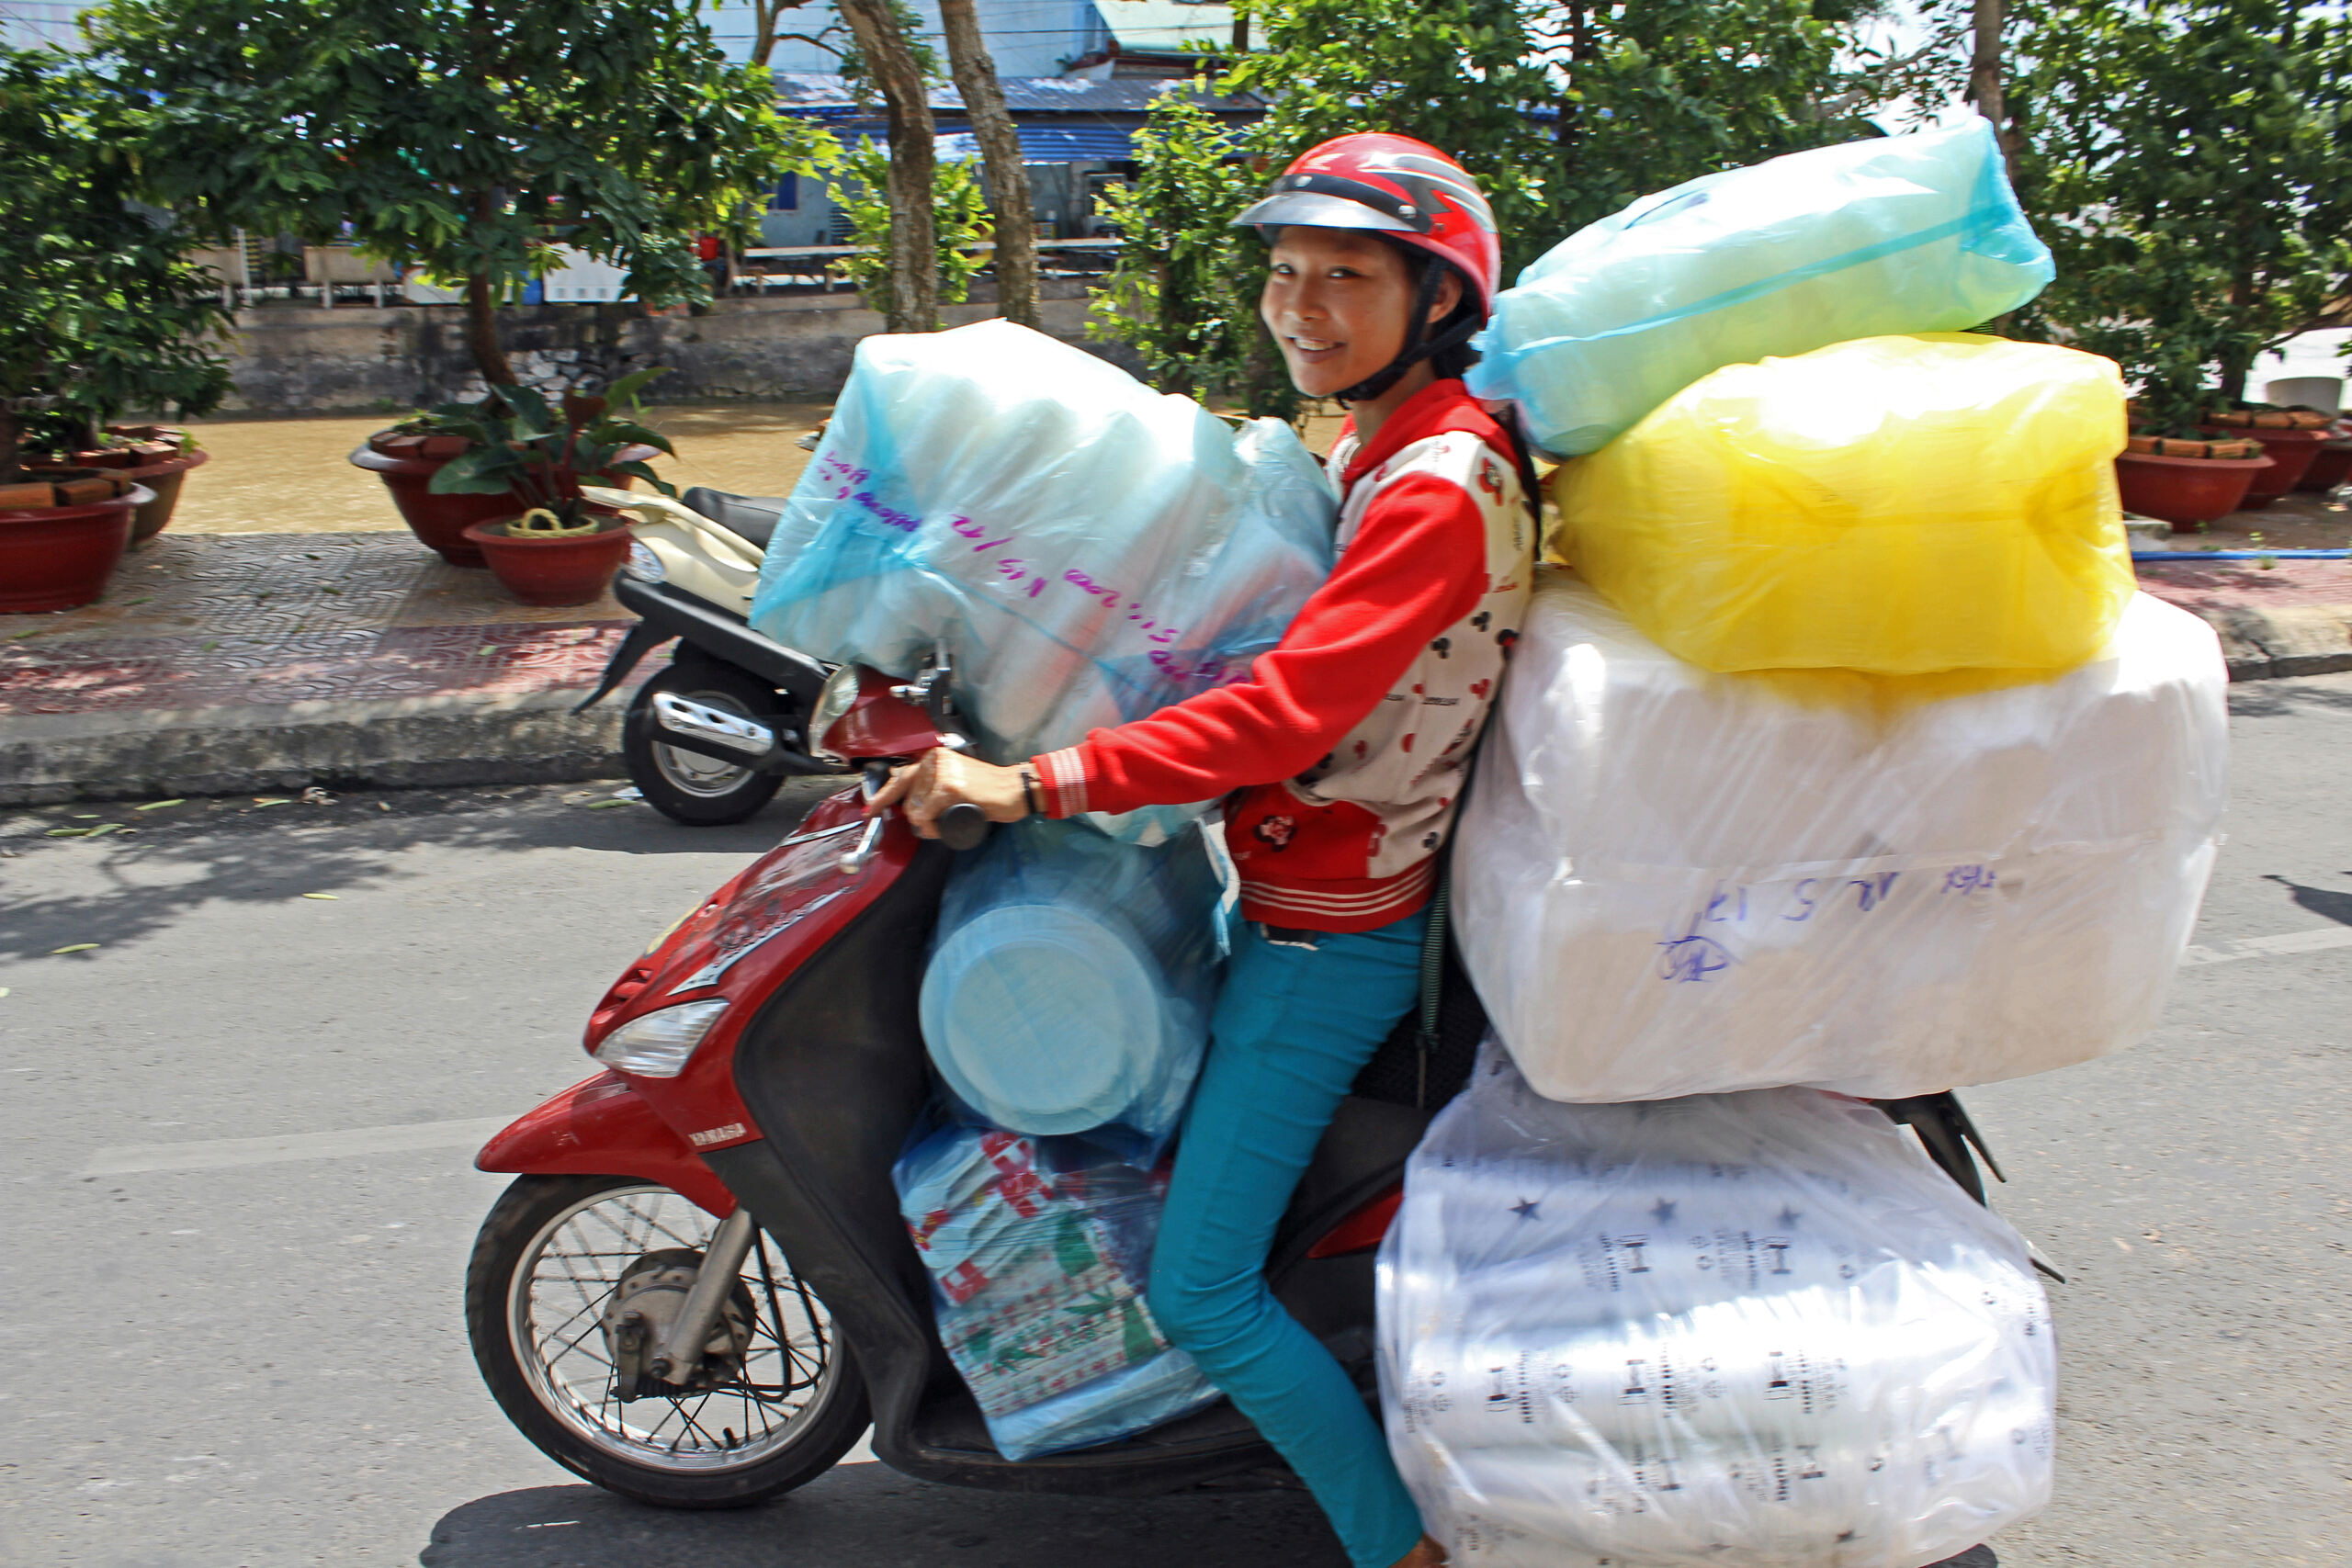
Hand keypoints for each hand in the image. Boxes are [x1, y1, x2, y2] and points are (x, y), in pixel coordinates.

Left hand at [866, 748, 1032, 837]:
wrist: (1015, 789)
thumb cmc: (988, 789)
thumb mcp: (955, 778)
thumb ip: (934, 782)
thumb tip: (909, 800)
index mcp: (933, 758)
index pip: (900, 778)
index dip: (883, 797)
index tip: (871, 810)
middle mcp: (934, 761)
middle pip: (908, 800)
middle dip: (918, 818)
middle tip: (937, 824)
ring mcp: (941, 773)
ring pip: (916, 810)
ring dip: (927, 825)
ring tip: (948, 823)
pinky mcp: (949, 788)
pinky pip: (926, 815)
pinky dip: (931, 826)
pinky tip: (943, 826)